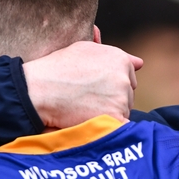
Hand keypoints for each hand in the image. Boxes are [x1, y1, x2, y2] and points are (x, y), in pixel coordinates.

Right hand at [22, 41, 142, 127]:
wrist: (39, 90)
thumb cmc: (57, 68)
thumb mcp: (84, 49)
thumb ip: (114, 55)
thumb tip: (139, 62)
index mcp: (120, 59)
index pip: (128, 78)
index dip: (110, 85)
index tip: (94, 88)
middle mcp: (124, 77)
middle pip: (128, 95)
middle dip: (113, 99)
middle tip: (88, 99)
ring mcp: (121, 98)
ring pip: (123, 111)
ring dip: (110, 113)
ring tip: (85, 109)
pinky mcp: (114, 117)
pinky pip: (120, 127)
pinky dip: (110, 128)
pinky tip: (94, 122)